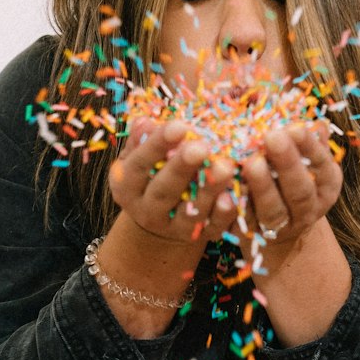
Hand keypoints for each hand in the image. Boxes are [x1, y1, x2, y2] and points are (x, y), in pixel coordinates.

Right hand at [109, 119, 237, 244]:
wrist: (159, 219)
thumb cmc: (150, 175)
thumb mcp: (138, 158)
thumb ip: (141, 141)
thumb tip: (145, 121)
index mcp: (127, 186)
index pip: (139, 164)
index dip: (157, 145)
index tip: (178, 125)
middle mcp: (146, 211)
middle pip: (163, 190)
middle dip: (182, 168)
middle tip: (201, 147)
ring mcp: (172, 228)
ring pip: (190, 212)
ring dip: (209, 190)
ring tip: (225, 167)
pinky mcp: (197, 237)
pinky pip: (212, 227)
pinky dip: (223, 213)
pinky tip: (232, 197)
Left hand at [239, 121, 341, 249]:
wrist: (282, 226)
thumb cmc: (290, 176)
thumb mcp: (304, 156)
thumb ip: (304, 137)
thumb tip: (311, 116)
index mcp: (326, 184)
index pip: (322, 164)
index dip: (310, 147)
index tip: (295, 127)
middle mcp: (309, 209)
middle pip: (300, 190)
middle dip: (287, 164)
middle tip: (271, 137)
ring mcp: (284, 228)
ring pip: (274, 211)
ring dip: (262, 187)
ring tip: (251, 163)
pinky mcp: (256, 238)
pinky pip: (245, 225)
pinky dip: (235, 210)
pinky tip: (225, 192)